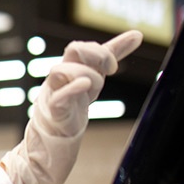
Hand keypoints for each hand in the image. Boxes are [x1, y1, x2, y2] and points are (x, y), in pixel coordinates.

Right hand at [1, 31, 142, 183]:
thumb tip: (136, 34)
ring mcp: (53, 95)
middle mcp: (58, 79)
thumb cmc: (69, 113)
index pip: (81, 46)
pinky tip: (85, 87)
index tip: (114, 68)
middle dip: (97, 56)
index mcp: (68, 71)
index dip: (102, 51)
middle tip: (109, 73)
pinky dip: (72, 89)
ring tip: (92, 91)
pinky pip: (59, 97)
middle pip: (73, 50)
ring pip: (63, 70)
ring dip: (87, 76)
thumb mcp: (92, 82)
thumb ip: (109, 58)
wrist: (47, 149)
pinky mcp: (52, 115)